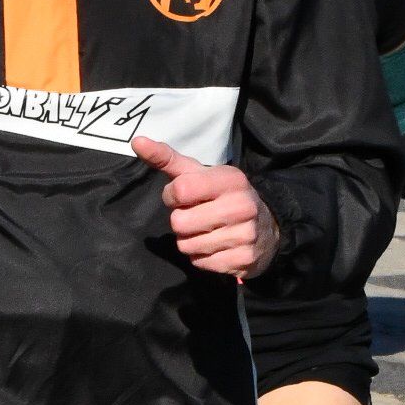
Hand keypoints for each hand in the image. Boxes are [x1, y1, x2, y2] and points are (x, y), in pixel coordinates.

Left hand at [132, 135, 280, 278]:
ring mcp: (245, 235)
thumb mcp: (199, 174)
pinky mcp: (243, 260)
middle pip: (180, 223)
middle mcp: (241, 206)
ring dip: (189, 241)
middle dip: (181, 221)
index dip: (173, 195)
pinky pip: (200, 263)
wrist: (267, 227)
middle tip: (197, 216)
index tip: (182, 196)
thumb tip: (137, 141)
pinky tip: (215, 246)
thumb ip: (166, 158)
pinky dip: (201, 257)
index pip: (180, 190)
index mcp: (231, 180)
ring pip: (187, 246)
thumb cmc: (222, 196)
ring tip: (206, 231)